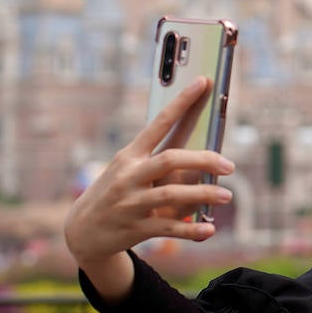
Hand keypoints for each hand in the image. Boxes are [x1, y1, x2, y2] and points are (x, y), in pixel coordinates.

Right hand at [64, 76, 234, 298]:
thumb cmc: (116, 192)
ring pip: (171, 195)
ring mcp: (131, 202)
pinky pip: (168, 227)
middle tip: (229, 165)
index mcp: (130, 155)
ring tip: (226, 195)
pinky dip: (190, 230)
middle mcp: (130, 175)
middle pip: (170, 160)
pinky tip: (209, 230)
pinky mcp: (136, 228)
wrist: (82, 230)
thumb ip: (160, 162)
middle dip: (203, 160)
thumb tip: (205, 156)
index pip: (160, 123)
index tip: (203, 82)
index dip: (182, 102)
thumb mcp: (128, 170)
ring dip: (203, 194)